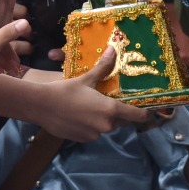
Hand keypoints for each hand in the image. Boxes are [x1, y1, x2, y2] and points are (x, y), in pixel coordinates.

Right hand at [31, 49, 151, 140]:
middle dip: (119, 113)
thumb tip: (113, 49)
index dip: (144, 114)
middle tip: (111, 101)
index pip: (136, 116)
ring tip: (91, 106)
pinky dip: (91, 126)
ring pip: (106, 127)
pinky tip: (80, 115)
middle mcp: (106, 125)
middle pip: (121, 121)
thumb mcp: (86, 79)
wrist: (41, 106)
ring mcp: (94, 135)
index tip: (148, 111)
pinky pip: (93, 133)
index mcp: (110, 110)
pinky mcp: (83, 140)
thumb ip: (103, 68)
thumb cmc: (66, 90)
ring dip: (103, 120)